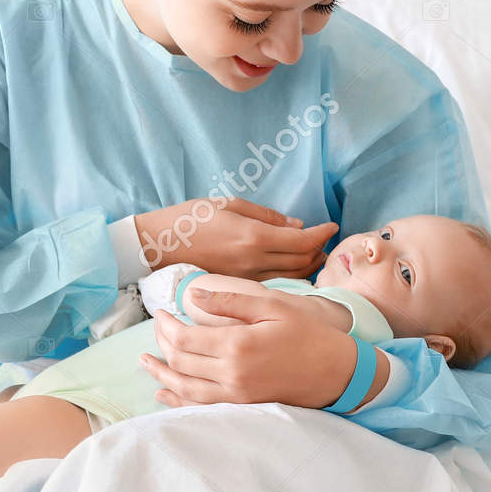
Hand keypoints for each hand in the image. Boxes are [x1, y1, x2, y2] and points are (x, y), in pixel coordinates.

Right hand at [133, 197, 337, 281]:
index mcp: (253, 237)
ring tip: (315, 256)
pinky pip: (273, 284)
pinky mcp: (237, 287)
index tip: (333, 226)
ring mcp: (246, 279)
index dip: (323, 234)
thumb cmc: (190, 218)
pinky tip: (293, 269)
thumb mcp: (230, 204)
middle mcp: (254, 262)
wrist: (157, 246)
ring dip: (308, 266)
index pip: (302, 241)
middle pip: (302, 261)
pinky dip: (290, 276)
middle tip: (326, 241)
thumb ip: (267, 217)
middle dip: (319, 250)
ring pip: (291, 276)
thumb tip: (296, 226)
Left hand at [139, 288, 388, 409]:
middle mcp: (232, 375)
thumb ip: (231, 302)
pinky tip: (164, 393)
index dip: (166, 326)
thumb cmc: (308, 334)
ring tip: (146, 362)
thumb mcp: (272, 306)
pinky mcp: (242, 407)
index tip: (161, 313)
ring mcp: (236, 396)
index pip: (184, 339)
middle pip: (180, 363)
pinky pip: (200, 407)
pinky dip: (178, 401)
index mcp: (237, 345)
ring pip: (184, 389)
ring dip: (161, 375)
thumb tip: (193, 295)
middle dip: (161, 345)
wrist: (336, 372)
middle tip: (156, 329)